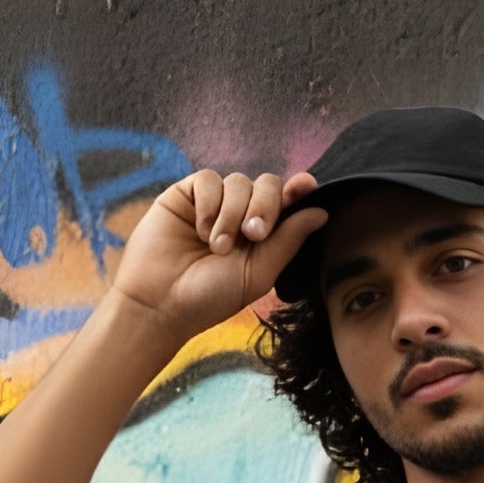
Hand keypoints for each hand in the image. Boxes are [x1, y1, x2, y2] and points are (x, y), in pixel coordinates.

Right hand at [112, 168, 326, 339]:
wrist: (162, 303)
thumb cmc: (210, 298)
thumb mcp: (257, 274)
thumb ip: (287, 241)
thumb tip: (321, 211)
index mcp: (262, 236)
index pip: (285, 203)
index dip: (297, 191)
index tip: (305, 186)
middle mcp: (240, 215)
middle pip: (266, 184)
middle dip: (265, 206)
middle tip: (253, 234)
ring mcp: (214, 203)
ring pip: (238, 182)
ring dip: (232, 214)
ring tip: (217, 247)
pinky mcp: (188, 194)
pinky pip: (209, 179)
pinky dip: (210, 204)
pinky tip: (201, 230)